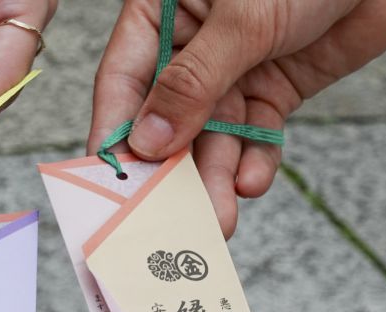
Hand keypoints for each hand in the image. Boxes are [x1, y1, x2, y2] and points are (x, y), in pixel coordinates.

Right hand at [89, 0, 385, 236]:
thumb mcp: (244, 18)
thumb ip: (193, 82)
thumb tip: (146, 141)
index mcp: (164, 9)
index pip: (124, 78)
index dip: (116, 132)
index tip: (113, 183)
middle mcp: (191, 42)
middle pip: (167, 119)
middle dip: (174, 170)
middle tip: (171, 217)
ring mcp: (233, 68)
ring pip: (212, 136)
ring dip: (216, 178)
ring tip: (219, 217)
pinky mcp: (273, 88)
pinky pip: (254, 135)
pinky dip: (255, 162)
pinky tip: (252, 182)